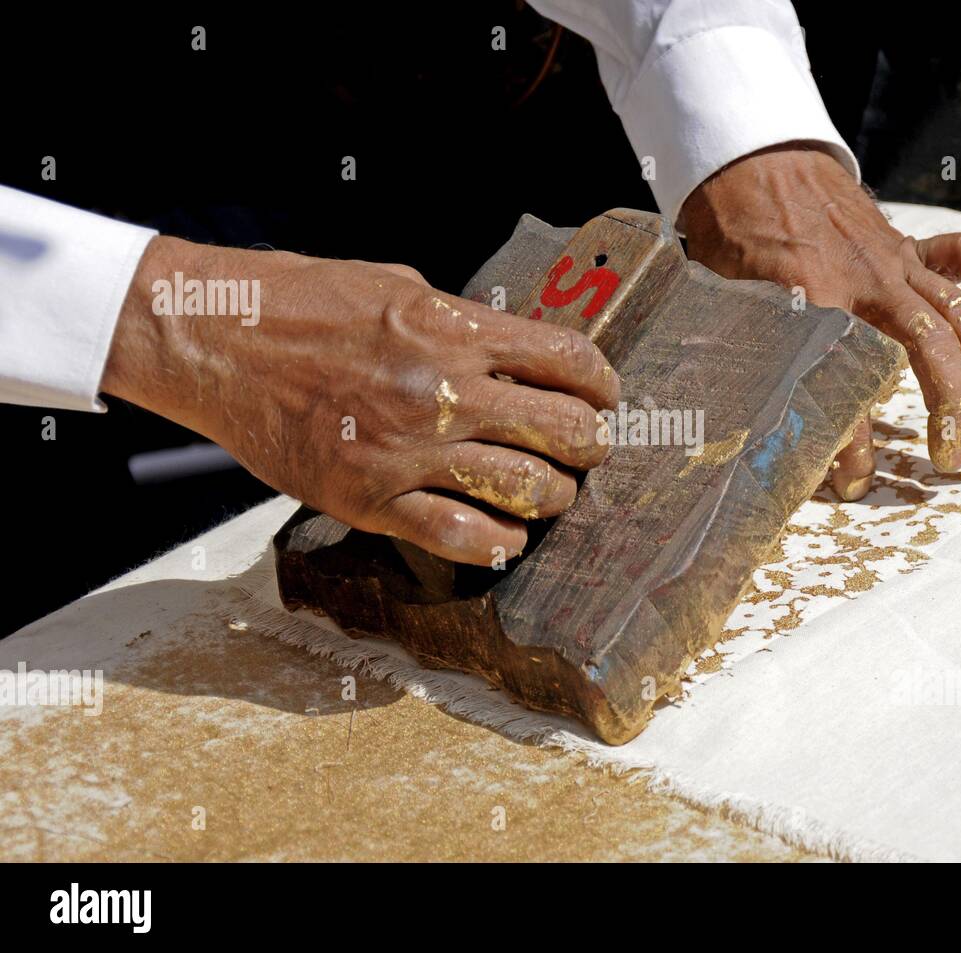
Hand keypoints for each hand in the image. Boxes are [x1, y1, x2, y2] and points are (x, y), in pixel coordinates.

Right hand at [103, 236, 619, 564]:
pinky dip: (497, 542)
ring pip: (525, 490)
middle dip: (592, 445)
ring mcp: (407, 451)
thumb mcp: (399, 285)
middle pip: (563, 430)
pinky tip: (506, 537)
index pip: (568, 359)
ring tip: (553, 494)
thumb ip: (463, 323)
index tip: (604, 396)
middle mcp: (441, 391)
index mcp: (453, 329)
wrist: (214, 337)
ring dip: (555, 497)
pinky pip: (457, 535)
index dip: (602, 383)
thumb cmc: (302, 302)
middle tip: (589, 449)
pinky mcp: (369, 498)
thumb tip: (518, 352)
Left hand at [680, 142, 960, 498]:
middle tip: (953, 459)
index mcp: (819, 301)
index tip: (851, 483)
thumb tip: (757, 429)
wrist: (750, 158)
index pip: (850, 386)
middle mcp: (870, 281)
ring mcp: (895, 258)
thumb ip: (750, 360)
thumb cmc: (731, 234)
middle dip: (952, 411)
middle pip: (933, 350)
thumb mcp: (728, 304)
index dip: (854, 446)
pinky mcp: (906, 242)